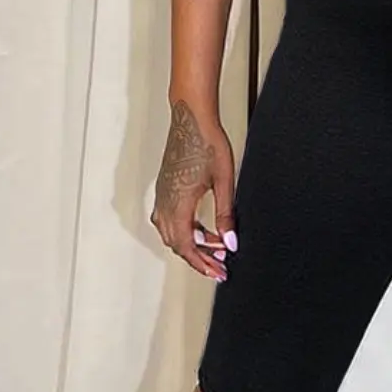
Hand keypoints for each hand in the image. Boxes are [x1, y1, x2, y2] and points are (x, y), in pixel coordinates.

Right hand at [151, 100, 236, 279]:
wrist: (191, 118)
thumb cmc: (208, 143)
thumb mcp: (224, 181)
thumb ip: (225, 215)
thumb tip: (230, 243)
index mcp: (178, 204)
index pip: (186, 246)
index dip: (203, 264)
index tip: (219, 273)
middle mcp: (165, 203)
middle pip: (177, 244)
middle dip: (200, 258)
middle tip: (221, 265)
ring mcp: (162, 196)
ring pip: (171, 233)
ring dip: (192, 244)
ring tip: (217, 247)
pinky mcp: (164, 189)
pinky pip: (169, 220)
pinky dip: (186, 230)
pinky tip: (203, 229)